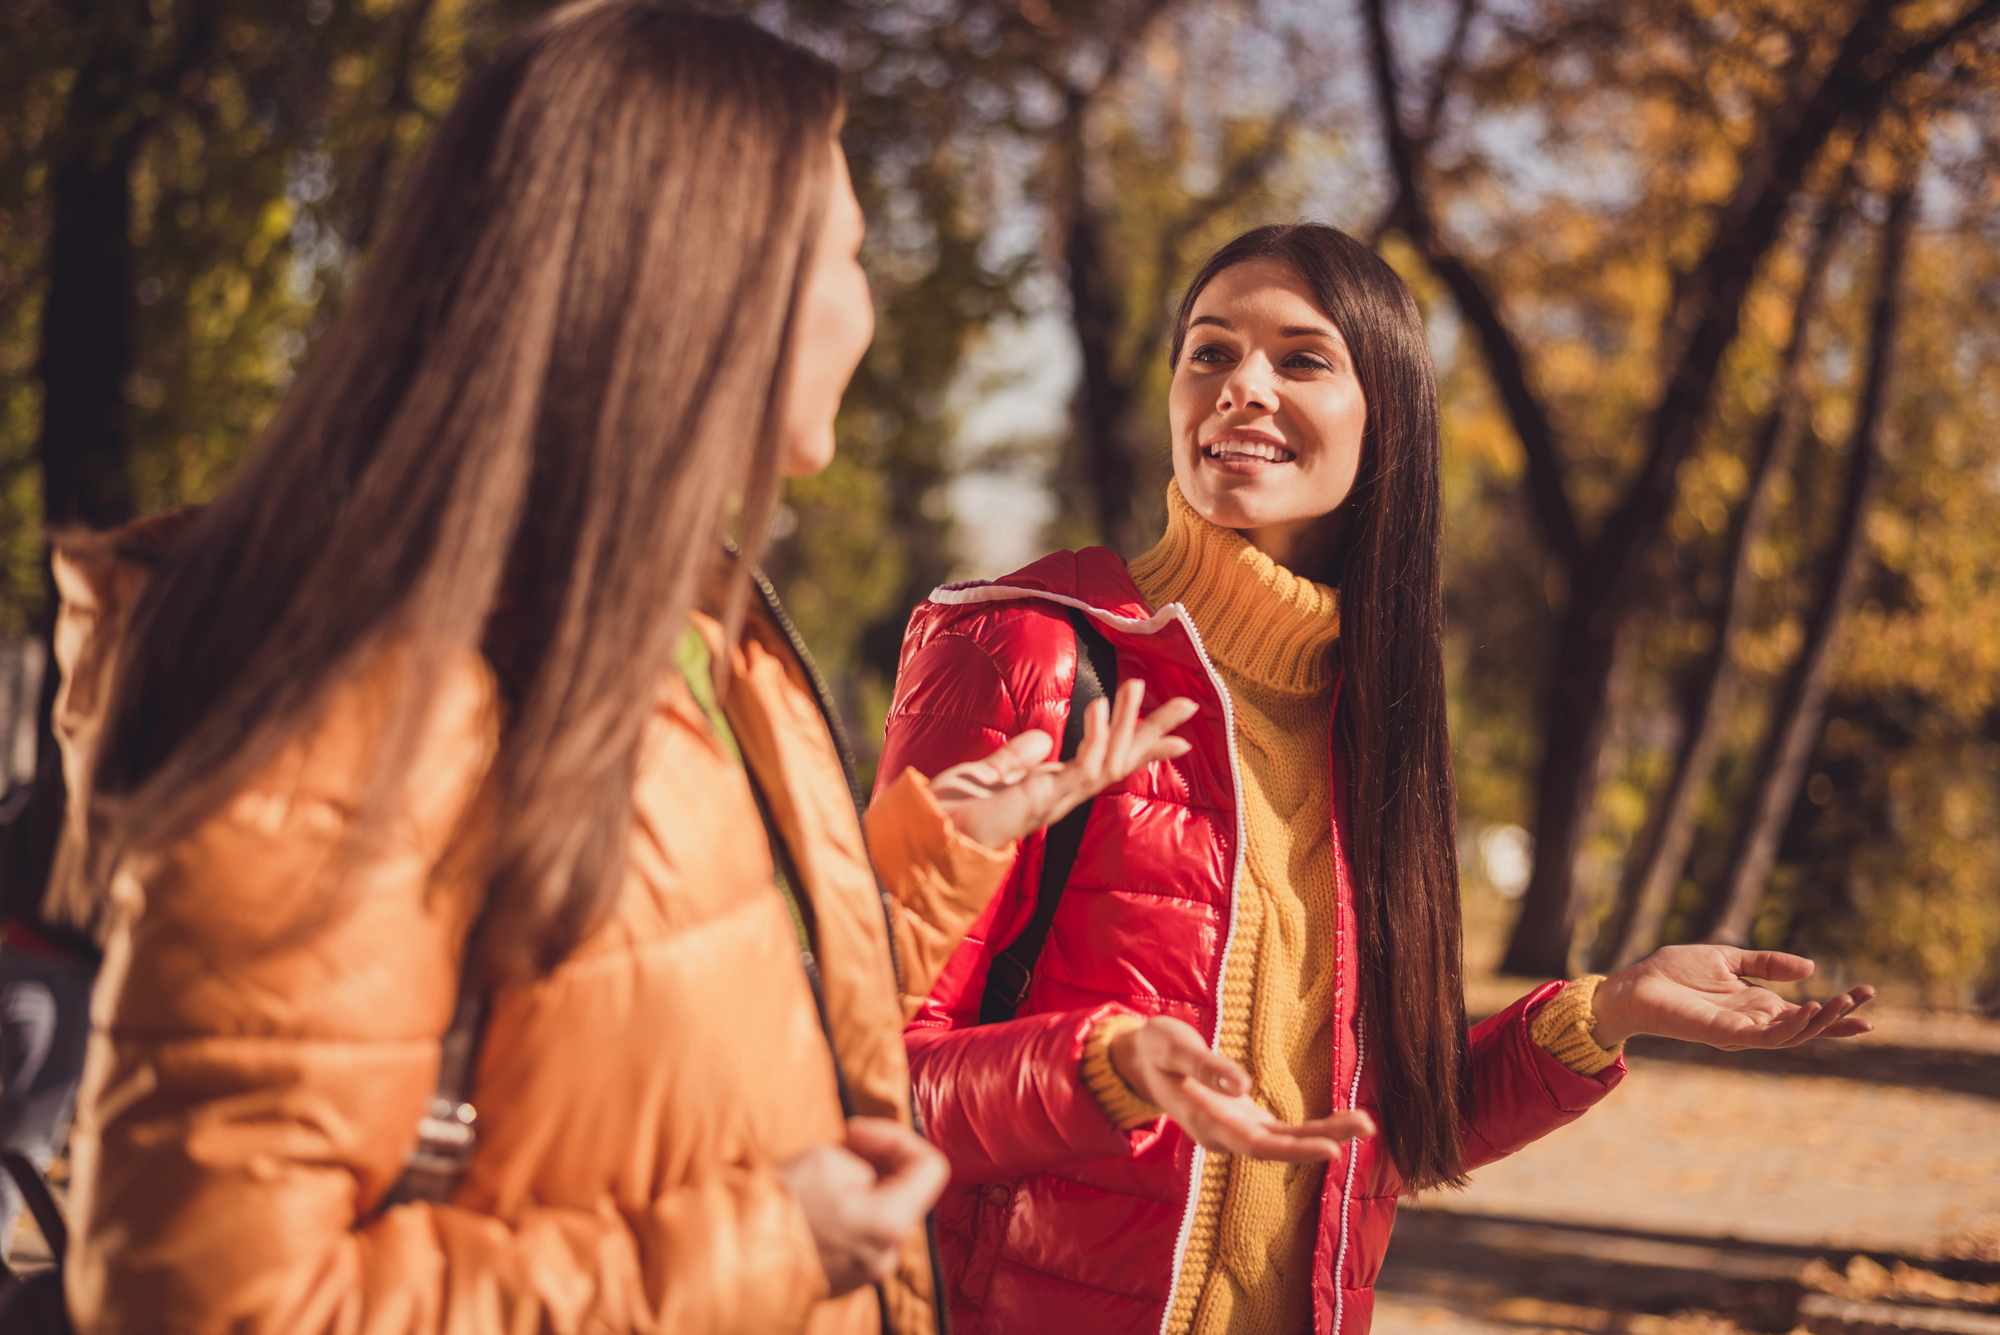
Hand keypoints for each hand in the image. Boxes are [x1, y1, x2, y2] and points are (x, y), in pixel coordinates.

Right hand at [775, 1117, 949, 1295]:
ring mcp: (866, 1273)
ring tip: (821, 1175)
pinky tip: (816, 1202)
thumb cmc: (779, 1203)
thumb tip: (868, 1170)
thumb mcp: (827, 1157)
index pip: (930, 1167)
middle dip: (877, 1161)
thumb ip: (866, 1160)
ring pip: (881, 1213)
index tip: (859, 1132)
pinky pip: (860, 1235)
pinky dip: (847, 1211)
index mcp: (891, 1223)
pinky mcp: (844, 1279)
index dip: (898, 1138)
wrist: (732, 1254)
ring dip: (859, 1186)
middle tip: (840, 1146)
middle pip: (905, 1192)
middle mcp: (886, 1255)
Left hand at [930, 678, 1198, 849]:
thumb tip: (1043, 739)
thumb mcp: (988, 773)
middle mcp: (1060, 797)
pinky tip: (1101, 707)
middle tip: (1191, 707)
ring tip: (1139, 685)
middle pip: (1121, 762)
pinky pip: (1080, 768)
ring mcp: (1054, 801)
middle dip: (1154, 734)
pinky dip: (1095, 737)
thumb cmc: (951, 813)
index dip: (1141, 745)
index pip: (1108, 762)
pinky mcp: (1042, 802)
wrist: (924, 838)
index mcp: (1052, 789)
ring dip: (1127, 723)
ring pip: (1108, 760)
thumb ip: (1016, 759)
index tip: (1178, 735)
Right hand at [1108, 1016, 1374, 1160]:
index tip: (1330, 1148)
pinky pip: (1282, 1132)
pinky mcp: (1244, 1121)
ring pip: (1284, 1142)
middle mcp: (1223, 1134)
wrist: (1140, 1060)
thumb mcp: (1173, 1047)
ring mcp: (1235, 1130)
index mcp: (1204, 1122)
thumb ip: (1205, 1067)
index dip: (1293, 1150)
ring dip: (1324, 1135)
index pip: (1255, 1143)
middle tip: (1367, 1125)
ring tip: (1365, 1123)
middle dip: (1323, 1139)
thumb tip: (1244, 1087)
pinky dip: (1311, 1129)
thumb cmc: (1156, 1048)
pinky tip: (1339, 1125)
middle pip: (1278, 1146)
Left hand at [1590, 945, 1876, 1050]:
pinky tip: (1808, 1009)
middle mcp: (1754, 1022)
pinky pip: (1766, 1035)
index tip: (1867, 995)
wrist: (1635, 984)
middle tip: (1866, 999)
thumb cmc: (1673, 972)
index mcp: (1756, 1005)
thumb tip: (1810, 968)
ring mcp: (1743, 1031)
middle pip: (1807, 1026)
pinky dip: (1790, 1026)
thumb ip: (1766, 964)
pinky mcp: (1727, 1035)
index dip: (1836, 1008)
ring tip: (1843, 1002)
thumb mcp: (1728, 959)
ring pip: (1792, 1033)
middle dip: (1838, 1016)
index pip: (1805, 1012)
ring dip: (1820, 1021)